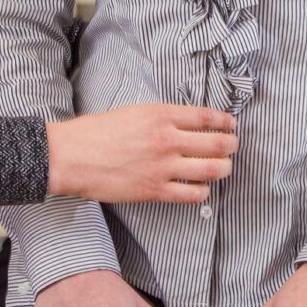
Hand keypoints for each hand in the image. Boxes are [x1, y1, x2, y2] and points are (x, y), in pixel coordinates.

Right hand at [45, 104, 235, 202]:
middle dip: (231, 145)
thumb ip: (162, 117)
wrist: (72, 156)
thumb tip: (187, 123)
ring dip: (224, 168)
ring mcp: (163, 167)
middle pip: (216, 144)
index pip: (206, 116)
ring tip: (224, 167)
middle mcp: (167, 139)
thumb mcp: (134, 112)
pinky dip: (203, 191)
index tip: (231, 124)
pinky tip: (202, 189)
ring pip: (211, 170)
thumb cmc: (98, 132)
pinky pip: (192, 194)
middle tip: (233, 146)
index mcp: (161, 115)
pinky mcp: (155, 190)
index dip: (224, 121)